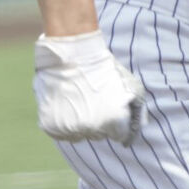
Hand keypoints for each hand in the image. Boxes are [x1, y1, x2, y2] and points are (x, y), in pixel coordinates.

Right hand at [33, 30, 144, 144]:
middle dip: (97, 120)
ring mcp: (70, 129)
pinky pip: (59, 133)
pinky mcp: (50, 126)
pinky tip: (65, 104)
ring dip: (78, 124)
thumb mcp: (131, 87)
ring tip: (77, 100)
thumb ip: (138, 113)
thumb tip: (134, 134)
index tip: (108, 104)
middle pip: (98, 135)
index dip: (115, 119)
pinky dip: (61, 122)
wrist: (71, 53)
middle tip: (91, 98)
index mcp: (115, 121)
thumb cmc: (103, 68)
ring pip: (77, 136)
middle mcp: (93, 129)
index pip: (118, 135)